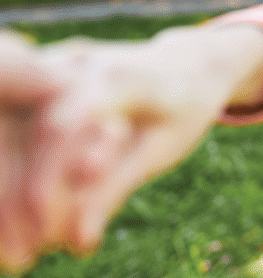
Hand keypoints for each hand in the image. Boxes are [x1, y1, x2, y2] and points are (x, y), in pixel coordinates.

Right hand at [0, 25, 262, 272]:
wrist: (185, 66)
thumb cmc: (180, 111)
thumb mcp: (159, 149)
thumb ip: (117, 186)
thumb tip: (79, 241)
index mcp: (117, 75)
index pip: (64, 127)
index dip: (44, 182)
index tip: (43, 234)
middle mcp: (78, 63)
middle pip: (29, 129)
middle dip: (17, 195)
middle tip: (18, 258)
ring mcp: (54, 65)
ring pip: (13, 127)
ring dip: (7, 188)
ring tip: (13, 248)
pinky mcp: (40, 76)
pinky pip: (15, 123)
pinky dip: (11, 170)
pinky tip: (11, 216)